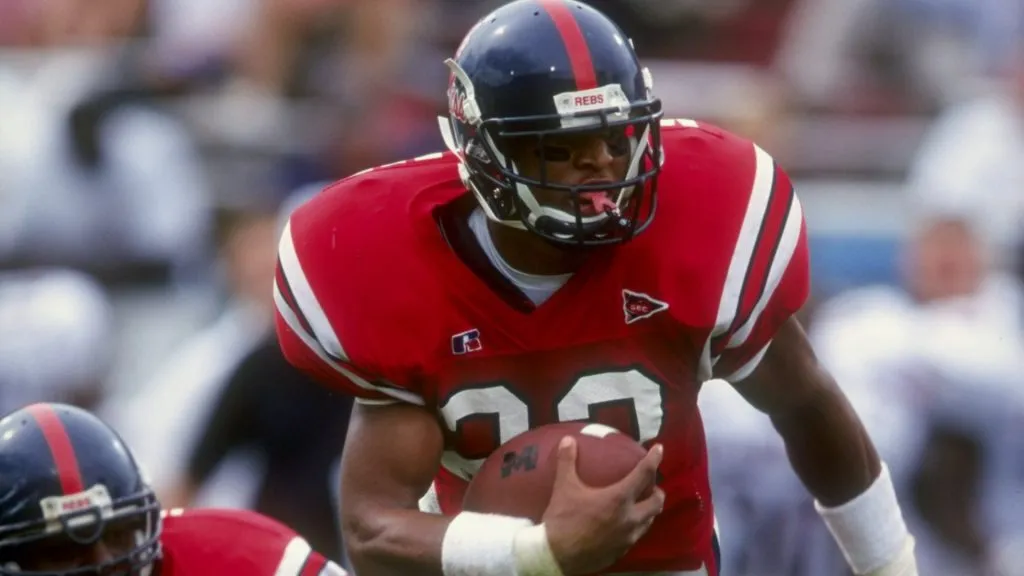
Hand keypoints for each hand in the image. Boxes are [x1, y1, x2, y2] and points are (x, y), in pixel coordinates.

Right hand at [541, 436, 664, 574]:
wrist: (556, 556)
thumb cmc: (563, 520)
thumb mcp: (563, 488)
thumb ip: (567, 461)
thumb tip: (567, 439)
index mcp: (619, 499)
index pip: (643, 475)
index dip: (654, 460)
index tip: (659, 449)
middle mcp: (630, 519)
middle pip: (656, 503)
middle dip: (657, 491)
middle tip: (650, 485)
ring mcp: (627, 538)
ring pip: (649, 521)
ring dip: (648, 510)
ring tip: (639, 503)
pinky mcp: (621, 552)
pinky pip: (636, 536)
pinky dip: (635, 525)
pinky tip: (623, 524)